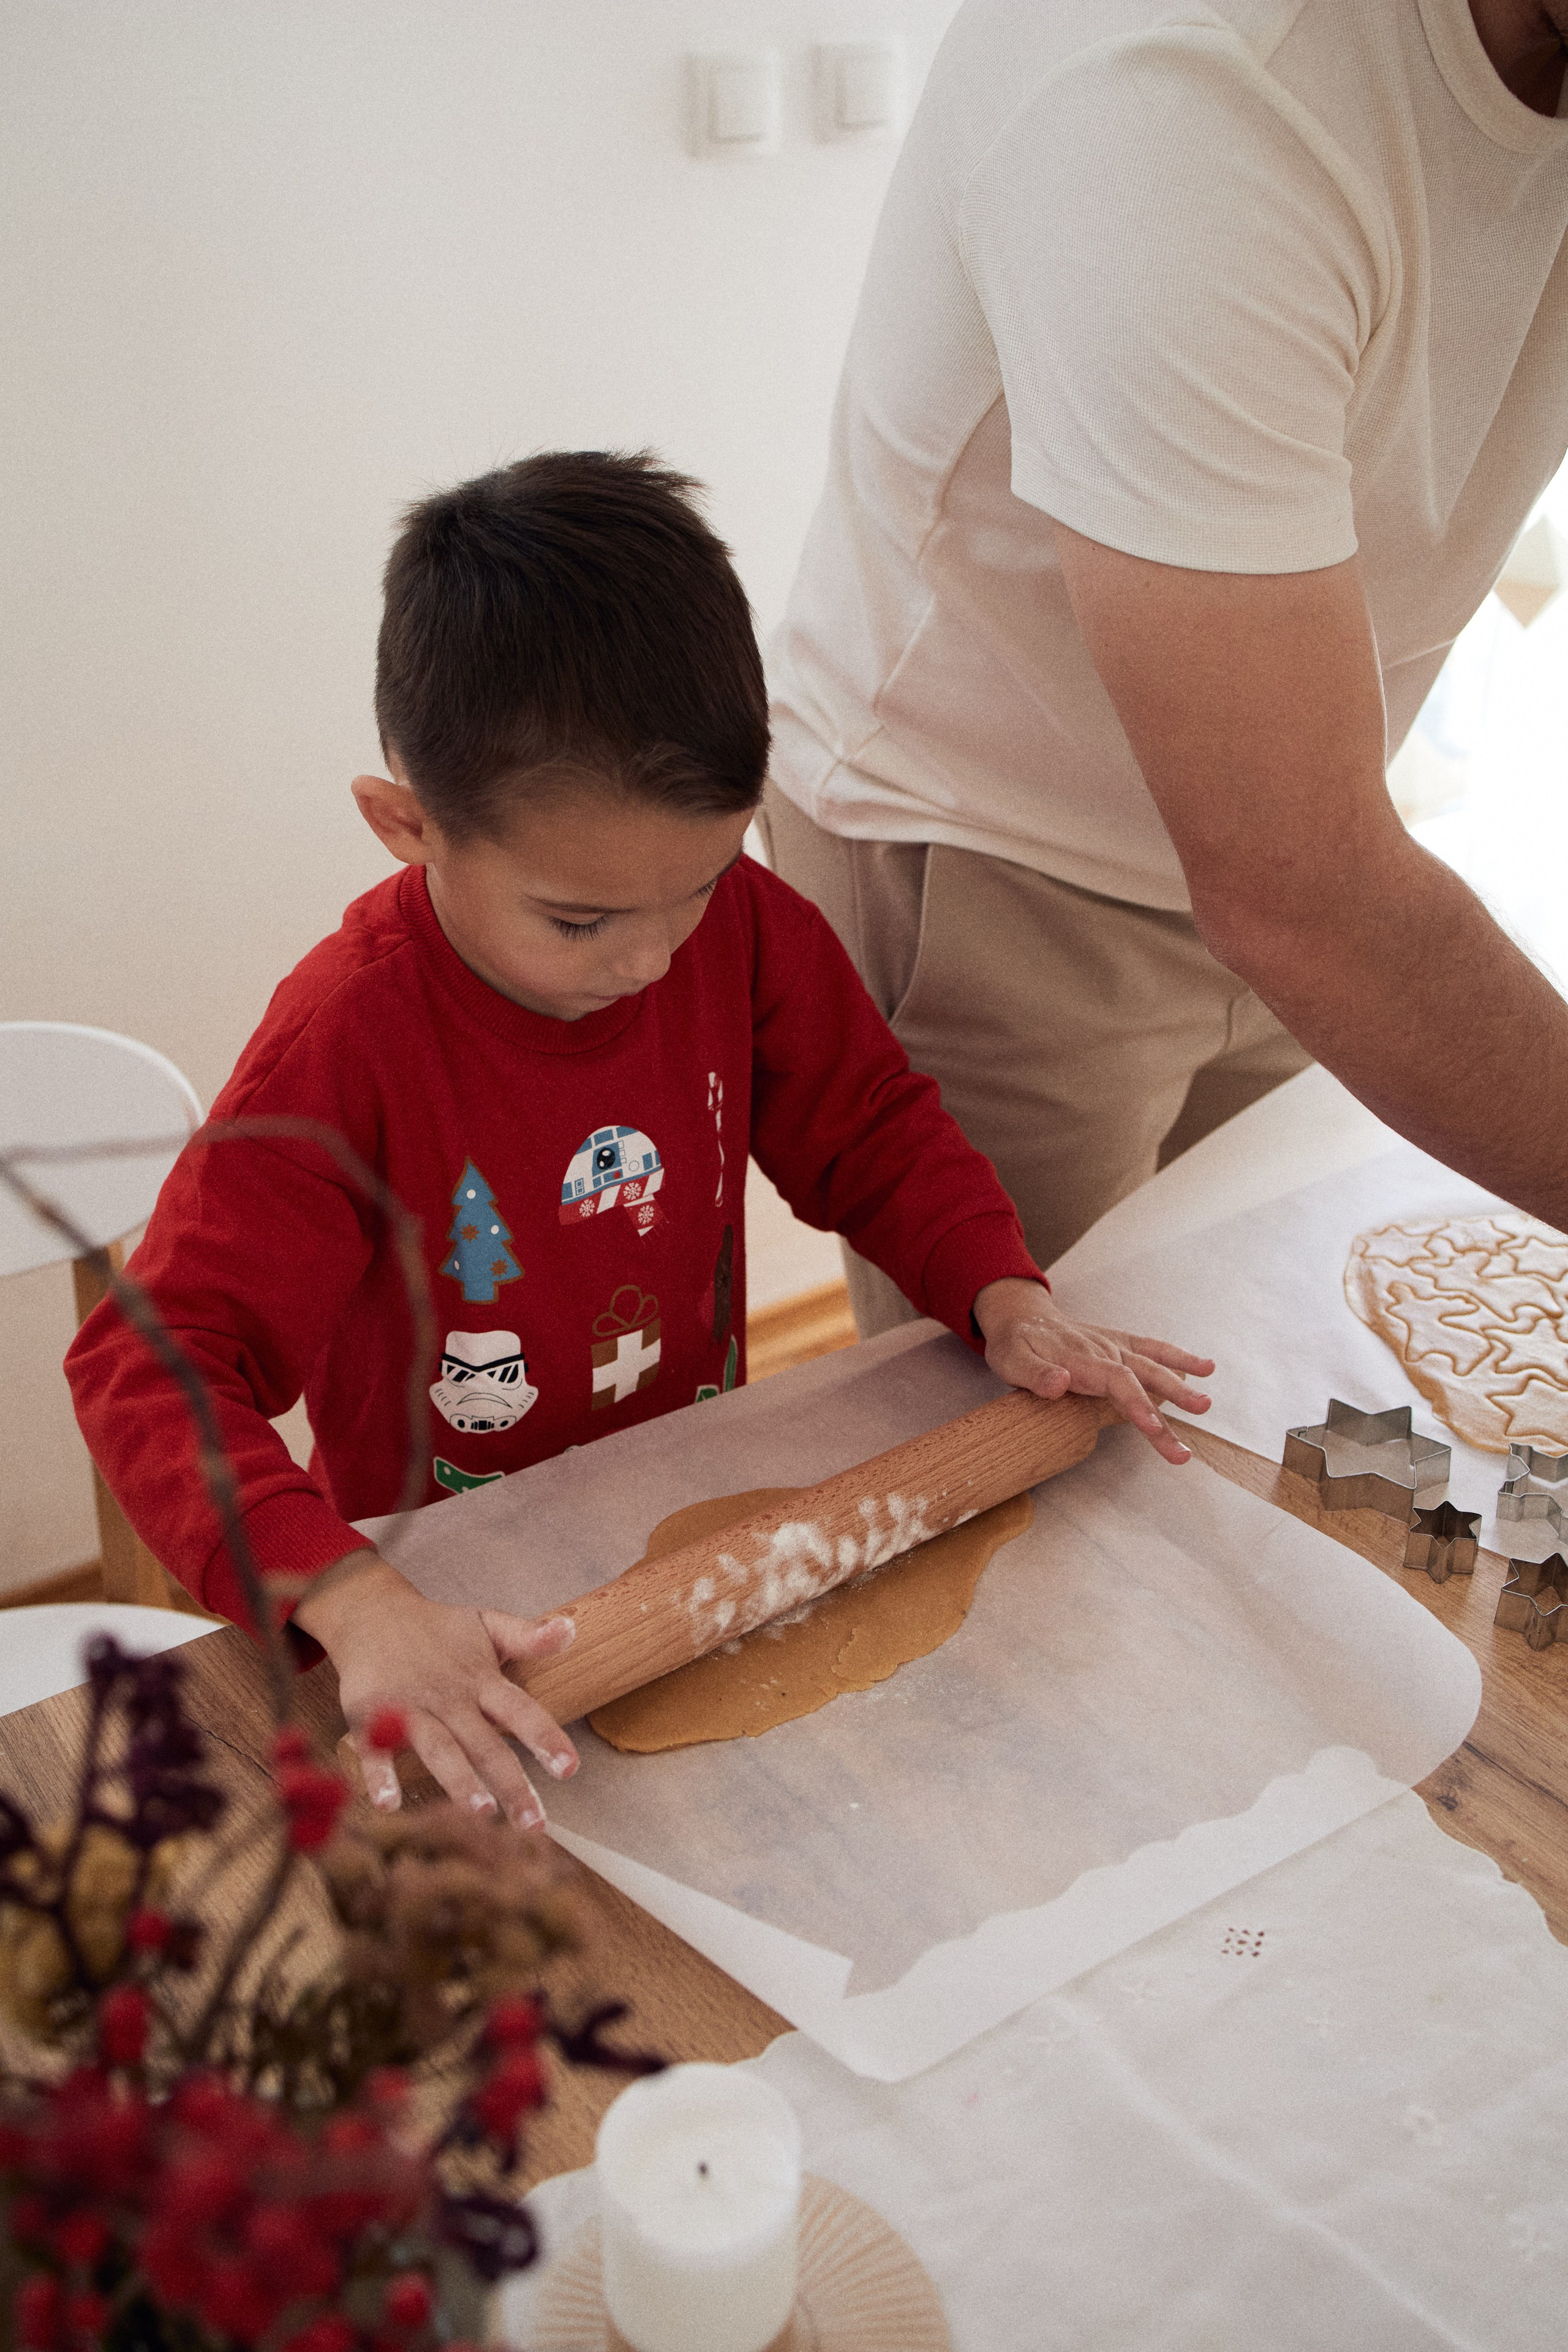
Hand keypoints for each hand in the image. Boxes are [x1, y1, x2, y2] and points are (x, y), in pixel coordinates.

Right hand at [293, 1550, 578, 1825]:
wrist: (372, 1613)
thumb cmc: (439, 1630)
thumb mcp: (486, 1624)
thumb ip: (528, 1636)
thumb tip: (572, 1630)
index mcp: (481, 1680)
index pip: (520, 1710)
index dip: (544, 1737)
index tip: (570, 1769)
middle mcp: (449, 1698)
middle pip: (484, 1744)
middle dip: (510, 1783)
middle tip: (535, 1823)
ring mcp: (410, 1708)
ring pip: (439, 1749)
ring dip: (460, 1780)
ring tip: (482, 1811)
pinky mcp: (371, 1716)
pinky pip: (376, 1751)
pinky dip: (381, 1776)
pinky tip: (389, 1804)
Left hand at [972, 1277, 1213, 1464]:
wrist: (1021, 1316)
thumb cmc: (1014, 1344)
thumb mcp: (1010, 1360)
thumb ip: (1034, 1374)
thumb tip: (1060, 1382)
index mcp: (1079, 1359)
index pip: (1115, 1381)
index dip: (1136, 1404)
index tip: (1153, 1427)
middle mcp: (1103, 1351)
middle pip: (1141, 1380)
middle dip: (1166, 1411)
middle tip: (1182, 1447)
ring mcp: (1114, 1346)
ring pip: (1153, 1367)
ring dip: (1180, 1386)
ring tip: (1205, 1405)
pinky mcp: (1120, 1344)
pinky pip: (1154, 1349)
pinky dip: (1180, 1357)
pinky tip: (1205, 1368)